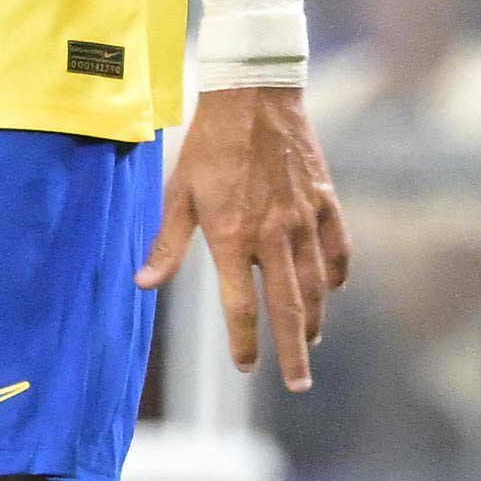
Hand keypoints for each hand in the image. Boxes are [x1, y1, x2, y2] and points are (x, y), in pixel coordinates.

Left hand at [143, 85, 348, 390]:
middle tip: (298, 385)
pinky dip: (337, 273)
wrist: (254, 95)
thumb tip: (143, 285)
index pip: (241, 307)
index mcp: (232, 236)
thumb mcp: (179, 193)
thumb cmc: (208, 144)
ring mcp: (302, 219)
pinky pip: (337, 247)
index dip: (244, 342)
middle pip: (288, 308)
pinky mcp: (324, 200)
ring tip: (309, 344)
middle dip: (292, 352)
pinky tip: (333, 290)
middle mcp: (272, 235)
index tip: (246, 366)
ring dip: (314, 319)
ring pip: (315, 284)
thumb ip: (168, 244)